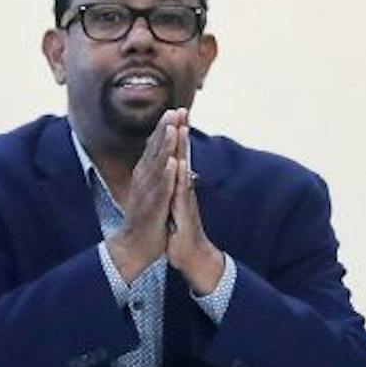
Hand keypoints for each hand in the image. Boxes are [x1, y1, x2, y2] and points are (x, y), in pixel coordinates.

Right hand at [105, 109, 185, 281]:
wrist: (133, 248)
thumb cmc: (146, 220)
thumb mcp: (150, 192)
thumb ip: (154, 174)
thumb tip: (161, 157)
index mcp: (146, 176)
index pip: (156, 148)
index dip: (165, 128)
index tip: (175, 110)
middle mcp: (144, 181)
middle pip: (156, 151)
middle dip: (166, 129)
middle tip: (175, 110)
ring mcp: (148, 194)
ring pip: (158, 166)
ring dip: (166, 146)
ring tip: (173, 128)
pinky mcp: (152, 208)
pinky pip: (162, 190)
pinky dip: (167, 176)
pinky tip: (174, 163)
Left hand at [166, 120, 225, 294]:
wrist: (192, 256)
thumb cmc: (181, 231)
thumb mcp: (174, 206)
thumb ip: (175, 189)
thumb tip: (175, 174)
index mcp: (179, 185)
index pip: (176, 155)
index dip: (174, 135)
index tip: (173, 114)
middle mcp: (184, 188)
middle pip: (182, 155)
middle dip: (180, 132)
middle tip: (181, 109)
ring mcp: (185, 199)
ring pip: (183, 170)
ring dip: (182, 149)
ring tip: (180, 128)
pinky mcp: (184, 213)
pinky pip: (181, 192)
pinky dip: (179, 178)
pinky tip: (178, 165)